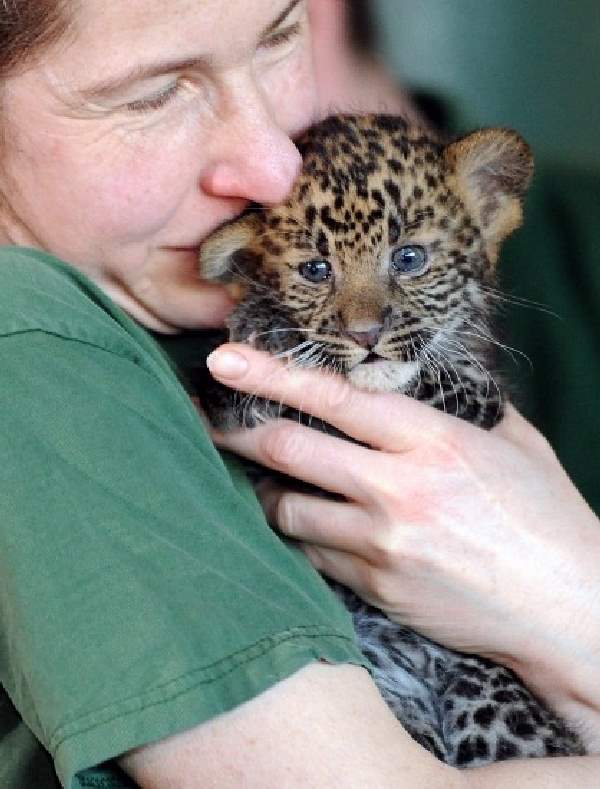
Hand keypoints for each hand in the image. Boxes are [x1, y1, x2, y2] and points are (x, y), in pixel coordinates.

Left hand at [207, 344, 599, 745]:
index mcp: (434, 442)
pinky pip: (313, 555)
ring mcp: (383, 544)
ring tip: (269, 480)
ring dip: (269, 491)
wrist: (569, 609)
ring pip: (286, 510)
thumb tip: (421, 383)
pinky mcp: (376, 588)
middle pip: (289, 450)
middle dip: (239, 432)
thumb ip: (462, 409)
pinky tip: (313, 525)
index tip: (225, 359)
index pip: (335, 398)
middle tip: (211, 419)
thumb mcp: (515, 445)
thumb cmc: (546, 519)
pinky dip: (303, 535)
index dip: (273, 374)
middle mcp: (400, 490)